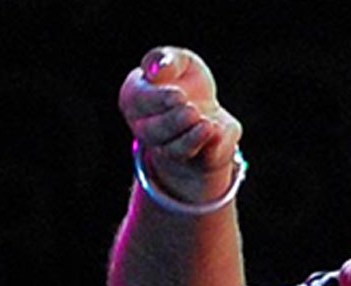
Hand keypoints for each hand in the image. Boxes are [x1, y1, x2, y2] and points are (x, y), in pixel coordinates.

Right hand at [118, 46, 242, 201]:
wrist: (206, 110)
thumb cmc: (184, 80)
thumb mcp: (179, 61)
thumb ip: (167, 59)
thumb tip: (155, 69)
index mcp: (134, 98)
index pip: (138, 100)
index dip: (158, 99)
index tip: (179, 95)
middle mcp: (145, 128)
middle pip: (153, 131)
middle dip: (173, 121)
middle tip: (191, 110)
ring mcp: (167, 148)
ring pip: (173, 149)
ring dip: (190, 138)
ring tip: (206, 123)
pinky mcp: (194, 160)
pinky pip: (197, 158)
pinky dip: (207, 146)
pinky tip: (215, 132)